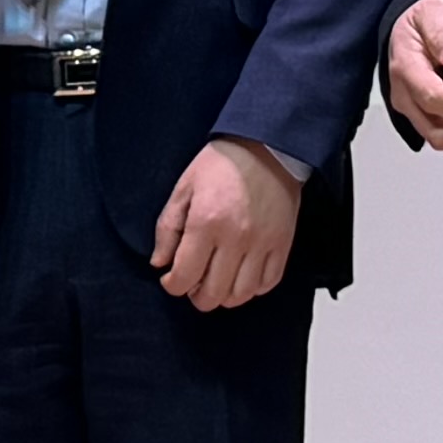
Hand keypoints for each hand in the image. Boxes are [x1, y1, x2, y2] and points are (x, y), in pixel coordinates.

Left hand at [157, 136, 306, 311]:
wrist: (266, 146)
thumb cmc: (222, 164)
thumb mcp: (184, 188)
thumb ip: (168, 228)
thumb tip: (160, 263)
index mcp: (206, 222)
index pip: (184, 277)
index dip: (172, 285)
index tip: (171, 278)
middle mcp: (235, 238)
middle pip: (212, 295)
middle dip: (195, 296)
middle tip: (192, 281)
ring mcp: (262, 244)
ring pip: (240, 295)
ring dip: (223, 296)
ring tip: (217, 280)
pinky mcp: (282, 244)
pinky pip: (267, 283)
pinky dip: (252, 288)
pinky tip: (241, 276)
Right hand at [388, 0, 442, 149]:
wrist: (409, 29)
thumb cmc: (419, 22)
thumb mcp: (430, 11)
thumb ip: (440, 30)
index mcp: (405, 68)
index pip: (432, 96)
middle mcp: (406, 95)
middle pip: (435, 131)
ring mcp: (416, 108)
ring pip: (442, 138)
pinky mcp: (428, 114)